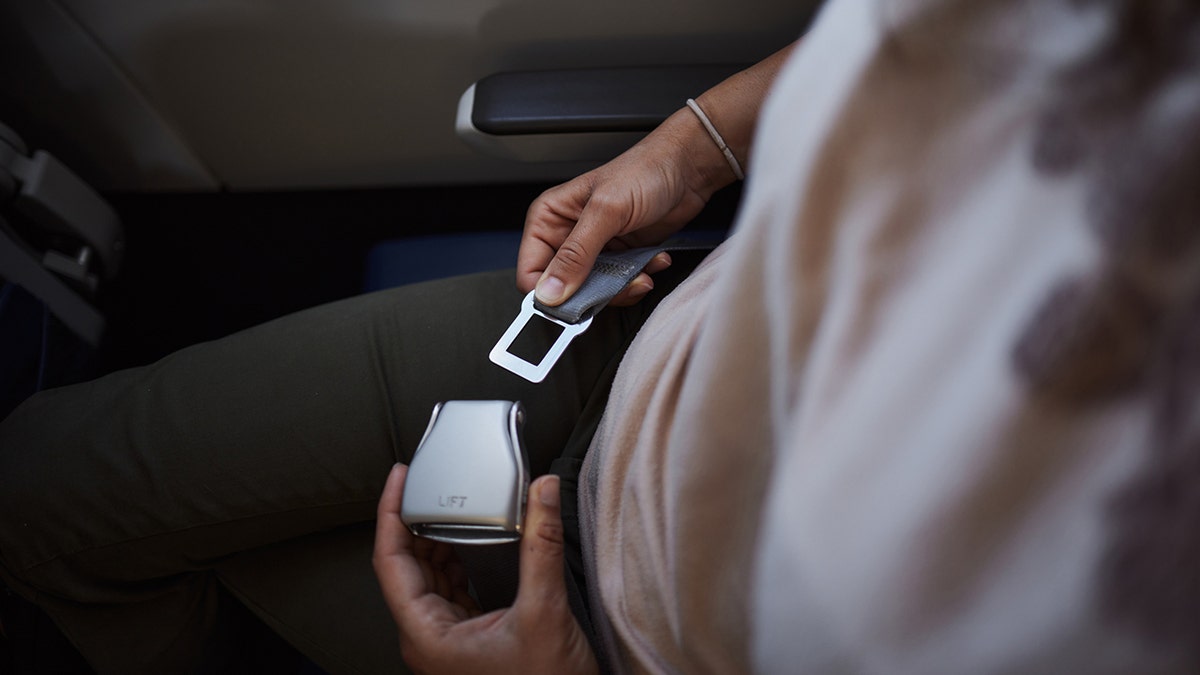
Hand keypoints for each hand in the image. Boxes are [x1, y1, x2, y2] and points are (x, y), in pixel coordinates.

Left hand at [373, 464, 598, 674]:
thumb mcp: (545, 611)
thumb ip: (541, 546)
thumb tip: (544, 494)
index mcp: (426, 636)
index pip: (390, 562)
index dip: (390, 513)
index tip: (398, 479)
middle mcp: (427, 640)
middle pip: (405, 568)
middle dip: (414, 522)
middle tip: (423, 481)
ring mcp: (445, 643)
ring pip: (426, 580)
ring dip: (435, 541)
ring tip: (446, 505)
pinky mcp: (466, 643)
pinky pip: (449, 593)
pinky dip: (455, 562)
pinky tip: (468, 543)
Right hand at [516, 43, 796, 308]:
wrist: (687, 169)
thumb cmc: (645, 172)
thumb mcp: (606, 212)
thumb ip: (576, 255)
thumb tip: (549, 291)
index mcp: (549, 219)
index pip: (531, 271)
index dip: (549, 293)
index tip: (575, 302)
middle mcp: (567, 236)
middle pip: (564, 288)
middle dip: (594, 293)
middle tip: (620, 284)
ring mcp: (595, 249)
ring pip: (594, 292)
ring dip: (622, 288)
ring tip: (642, 270)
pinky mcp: (619, 257)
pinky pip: (620, 286)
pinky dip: (638, 279)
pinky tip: (652, 260)